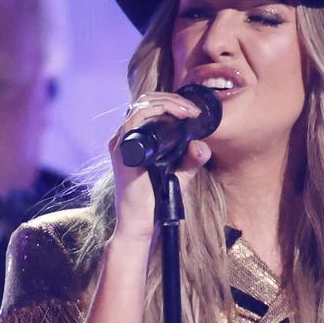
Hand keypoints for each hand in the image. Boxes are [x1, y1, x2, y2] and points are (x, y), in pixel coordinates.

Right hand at [106, 88, 212, 240]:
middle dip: (172, 99)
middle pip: (145, 101)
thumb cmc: (156, 202)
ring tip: (188, 111)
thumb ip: (190, 160)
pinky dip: (156, 110)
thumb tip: (202, 145)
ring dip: (167, 102)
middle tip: (193, 110)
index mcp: (136, 140)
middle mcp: (125, 138)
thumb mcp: (179, 176)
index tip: (193, 111)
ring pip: (141, 104)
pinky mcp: (121, 150)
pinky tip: (175, 115)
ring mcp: (121, 142)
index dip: (172, 102)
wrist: (142, 224)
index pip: (149, 106)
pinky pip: (135, 119)